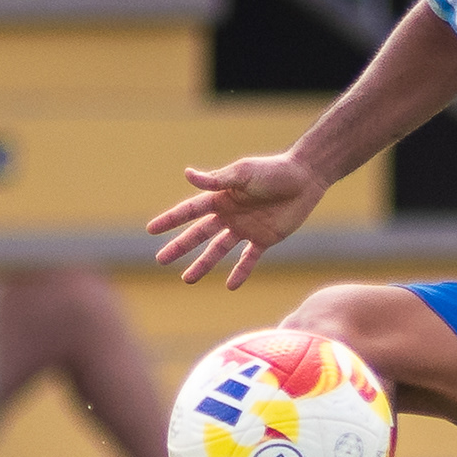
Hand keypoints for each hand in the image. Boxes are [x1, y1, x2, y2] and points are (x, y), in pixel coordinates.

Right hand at [148, 152, 325, 288]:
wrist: (305, 178)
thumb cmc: (274, 170)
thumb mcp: (243, 173)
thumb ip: (217, 179)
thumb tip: (187, 174)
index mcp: (221, 197)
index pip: (189, 211)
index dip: (170, 220)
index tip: (151, 230)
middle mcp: (229, 214)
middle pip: (199, 234)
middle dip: (179, 247)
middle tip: (160, 259)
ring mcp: (246, 228)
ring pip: (218, 250)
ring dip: (203, 264)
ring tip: (187, 279)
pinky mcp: (264, 239)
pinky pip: (249, 259)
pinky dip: (241, 272)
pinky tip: (230, 286)